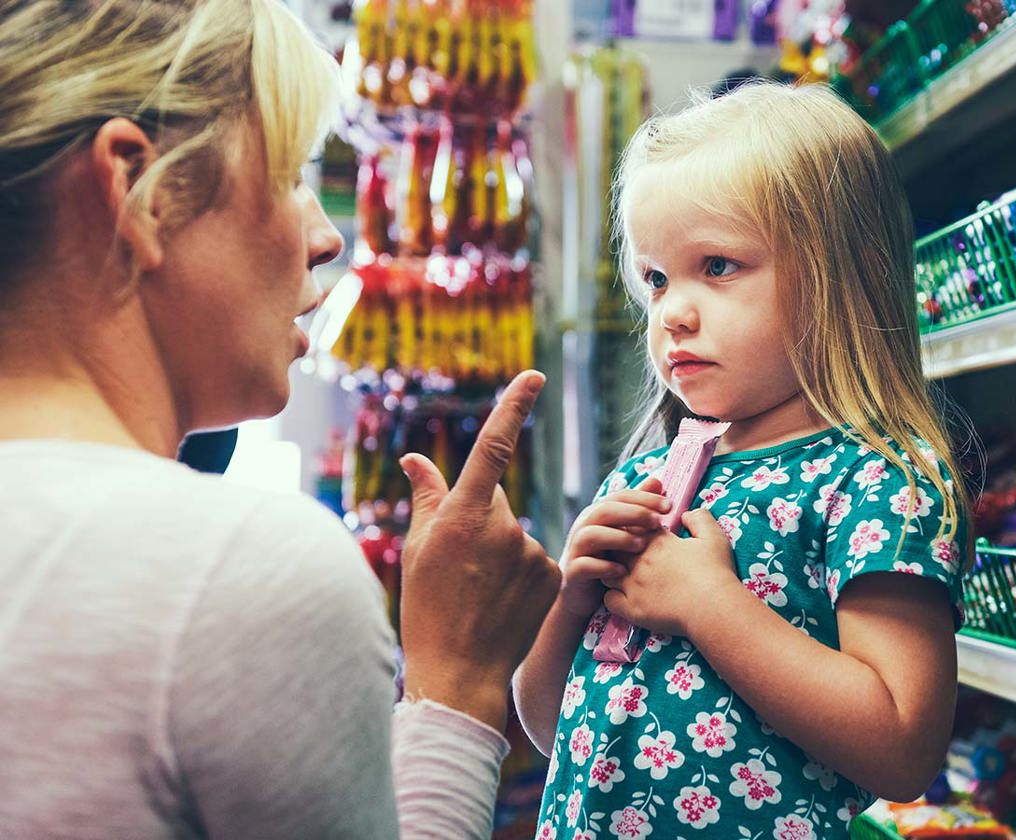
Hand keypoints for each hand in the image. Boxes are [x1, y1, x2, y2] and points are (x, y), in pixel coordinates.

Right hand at [398, 370, 560, 730]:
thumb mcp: (416, 550)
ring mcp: (532, 552)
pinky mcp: (553, 576)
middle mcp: (502, 527)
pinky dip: (521, 576)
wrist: (460, 673)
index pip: (492, 448)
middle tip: (459, 566)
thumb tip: (413, 457)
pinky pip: (536, 562)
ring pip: (515, 535)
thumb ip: (426, 498)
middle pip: (493, 502)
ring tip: (479, 594)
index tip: (534, 376)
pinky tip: (502, 605)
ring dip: (499, 554)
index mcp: (462, 516)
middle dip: (478, 521)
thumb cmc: (426, 610)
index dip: (514, 407)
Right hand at [558, 475, 668, 619]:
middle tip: (658, 522)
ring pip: (591, 535)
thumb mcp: (626, 531)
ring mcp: (577, 548)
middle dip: (634, 513)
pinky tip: (623, 572)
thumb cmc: (610, 559)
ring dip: (618, 537)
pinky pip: (585, 565)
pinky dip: (604, 567)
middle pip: (606, 510)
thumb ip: (639, 507)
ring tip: (641, 545)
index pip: (621, 496)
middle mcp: (585, 526)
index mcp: (599, 513)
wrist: (584, 594)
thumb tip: (657, 481)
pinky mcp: (573, 571)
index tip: (670, 506)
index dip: (645, 498)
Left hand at [603, 508, 739, 637]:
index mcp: (657, 542)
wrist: (713, 607)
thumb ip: (700, 519)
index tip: (643, 538)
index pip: (633, 527)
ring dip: (613, 572)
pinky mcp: (632, 608)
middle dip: (619, 549)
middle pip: (615, 547)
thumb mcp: (714, 537)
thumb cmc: (715, 572)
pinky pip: (609, 600)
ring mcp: (633, 585)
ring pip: (607, 572)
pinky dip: (613, 598)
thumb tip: (688, 513)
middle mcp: (639, 560)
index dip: (635, 531)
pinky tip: (624, 598)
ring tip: (625, 577)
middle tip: (631, 557)